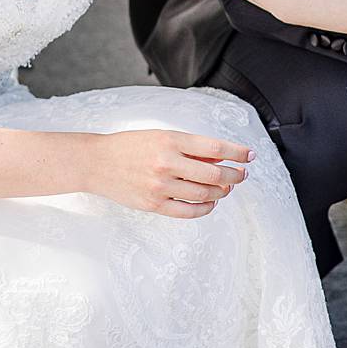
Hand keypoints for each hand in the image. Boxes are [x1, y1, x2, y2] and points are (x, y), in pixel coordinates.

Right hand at [83, 130, 252, 217]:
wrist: (97, 162)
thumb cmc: (129, 146)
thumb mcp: (161, 136)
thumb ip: (190, 147)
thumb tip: (220, 155)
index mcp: (170, 140)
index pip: (214, 147)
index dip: (236, 152)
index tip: (249, 156)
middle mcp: (167, 162)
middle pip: (214, 173)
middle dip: (234, 175)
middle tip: (241, 175)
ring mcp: (160, 185)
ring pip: (204, 194)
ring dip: (221, 192)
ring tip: (226, 187)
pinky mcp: (154, 204)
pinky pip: (188, 211)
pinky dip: (205, 208)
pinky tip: (210, 203)